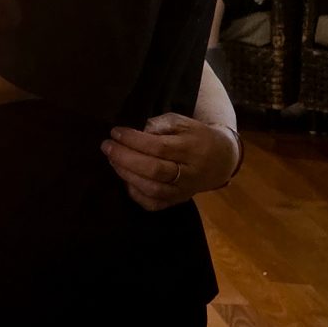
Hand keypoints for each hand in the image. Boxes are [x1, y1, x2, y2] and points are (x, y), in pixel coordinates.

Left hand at [104, 113, 239, 210]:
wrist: (221, 159)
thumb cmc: (196, 136)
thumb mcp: (182, 122)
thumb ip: (159, 124)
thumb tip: (136, 130)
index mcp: (192, 149)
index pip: (159, 147)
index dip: (134, 140)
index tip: (115, 132)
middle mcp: (189, 173)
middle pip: (154, 170)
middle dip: (125, 158)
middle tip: (107, 147)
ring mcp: (184, 191)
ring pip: (153, 189)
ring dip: (127, 175)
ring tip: (113, 161)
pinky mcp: (178, 201)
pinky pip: (154, 204)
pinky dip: (136, 194)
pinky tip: (125, 180)